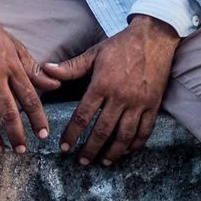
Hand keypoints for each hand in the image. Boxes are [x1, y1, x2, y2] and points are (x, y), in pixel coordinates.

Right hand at [0, 4, 61, 152]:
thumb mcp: (15, 47)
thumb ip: (33, 69)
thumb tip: (55, 85)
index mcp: (12, 66)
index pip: (30, 97)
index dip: (38, 119)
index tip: (43, 135)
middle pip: (9, 111)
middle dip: (17, 134)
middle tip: (22, 150)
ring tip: (0, 149)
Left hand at [46, 15, 179, 165]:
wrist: (154, 38)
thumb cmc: (121, 45)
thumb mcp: (94, 53)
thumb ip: (71, 67)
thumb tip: (46, 70)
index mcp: (102, 85)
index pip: (84, 115)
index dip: (73, 134)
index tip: (65, 147)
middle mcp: (120, 97)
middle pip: (103, 131)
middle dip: (91, 149)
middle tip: (82, 161)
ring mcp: (139, 103)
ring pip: (124, 135)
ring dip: (113, 152)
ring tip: (103, 162)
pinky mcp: (153, 104)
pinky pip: (145, 130)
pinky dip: (136, 143)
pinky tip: (127, 151)